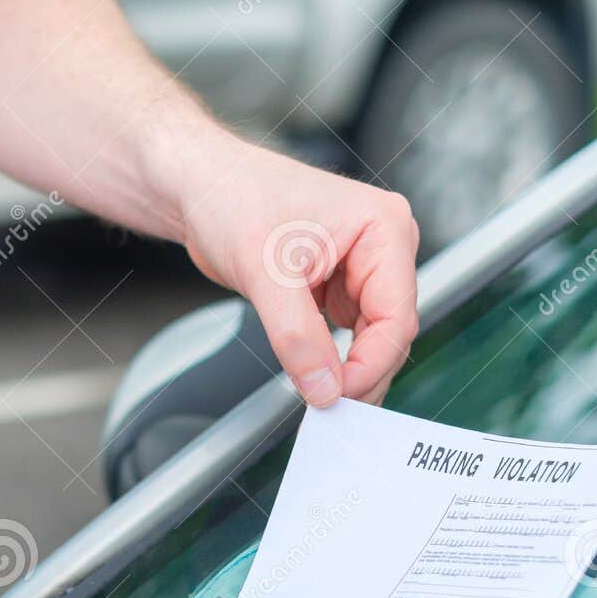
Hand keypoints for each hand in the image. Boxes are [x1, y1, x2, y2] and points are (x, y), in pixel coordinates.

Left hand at [174, 138, 419, 406]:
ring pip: (369, 337)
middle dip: (361, 372)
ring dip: (346, 369)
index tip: (338, 398)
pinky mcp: (337, 283)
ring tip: (318, 397)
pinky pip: (345, 333)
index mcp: (384, 228)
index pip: (397, 315)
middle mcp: (382, 246)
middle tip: (330, 411)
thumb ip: (298, 337)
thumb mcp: (265, 273)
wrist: (199, 186)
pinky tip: (312, 375)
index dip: (371, 364)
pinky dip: (330, 358)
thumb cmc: (232, 197)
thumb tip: (325, 389)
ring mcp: (361, 266)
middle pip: (390, 330)